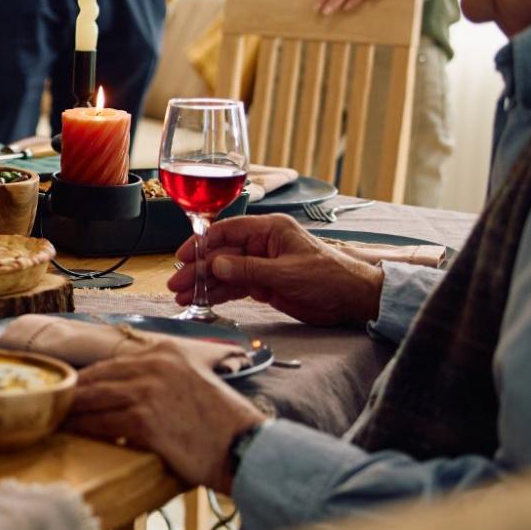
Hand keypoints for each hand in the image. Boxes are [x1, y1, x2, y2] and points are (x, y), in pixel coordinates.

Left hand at [69, 348, 266, 492]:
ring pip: (95, 399)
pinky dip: (83, 428)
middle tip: (51, 402)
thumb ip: (164, 378)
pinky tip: (70, 432)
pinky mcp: (145, 419)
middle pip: (99, 377)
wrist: (247, 447)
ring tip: (53, 417)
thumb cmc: (224, 424)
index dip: (88, 378)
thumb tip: (131, 390)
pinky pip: (102, 423)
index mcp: (167, 352)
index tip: (69, 388)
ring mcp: (149, 391)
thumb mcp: (195, 382)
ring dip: (71, 409)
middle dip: (73, 393)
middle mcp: (156, 365)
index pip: (113, 363)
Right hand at [169, 213, 382, 325]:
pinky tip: (202, 300)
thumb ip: (249, 269)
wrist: (354, 299)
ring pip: (225, 272)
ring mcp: (262, 264)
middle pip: (222, 253)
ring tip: (182, 296)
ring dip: (204, 283)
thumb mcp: (287, 272)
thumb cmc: (330, 276)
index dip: (202, 242)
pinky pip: (236, 286)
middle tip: (176, 283)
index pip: (228, 230)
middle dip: (198, 268)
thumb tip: (216, 265)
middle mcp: (263, 244)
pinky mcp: (265, 284)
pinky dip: (219, 293)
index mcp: (270, 229)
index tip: (184, 256)